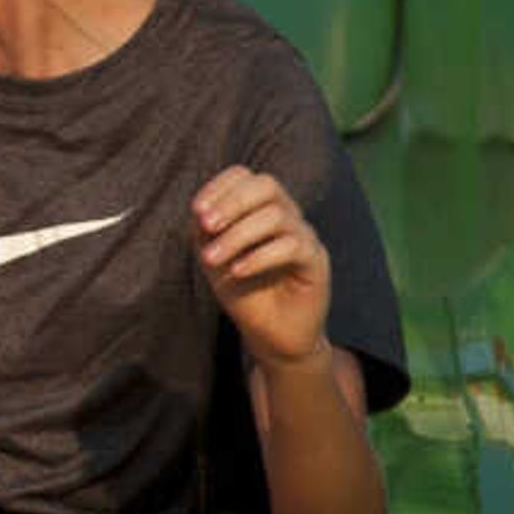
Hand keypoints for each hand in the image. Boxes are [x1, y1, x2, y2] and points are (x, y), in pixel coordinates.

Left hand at [192, 164, 331, 370]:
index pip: (246, 177)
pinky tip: (237, 271)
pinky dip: (258, 256)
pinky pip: (292, 246)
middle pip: (267, 185)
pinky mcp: (316, 262)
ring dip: (237, 235)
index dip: (220, 187)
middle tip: (206, 225)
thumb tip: (201, 210)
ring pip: (277, 216)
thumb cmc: (244, 294)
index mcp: (261, 210)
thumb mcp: (215, 261)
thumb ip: (206, 234)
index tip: (196, 211)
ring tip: (212, 258)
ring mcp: (305, 237)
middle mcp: (287, 217)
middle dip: (232, 202)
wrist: (271, 337)